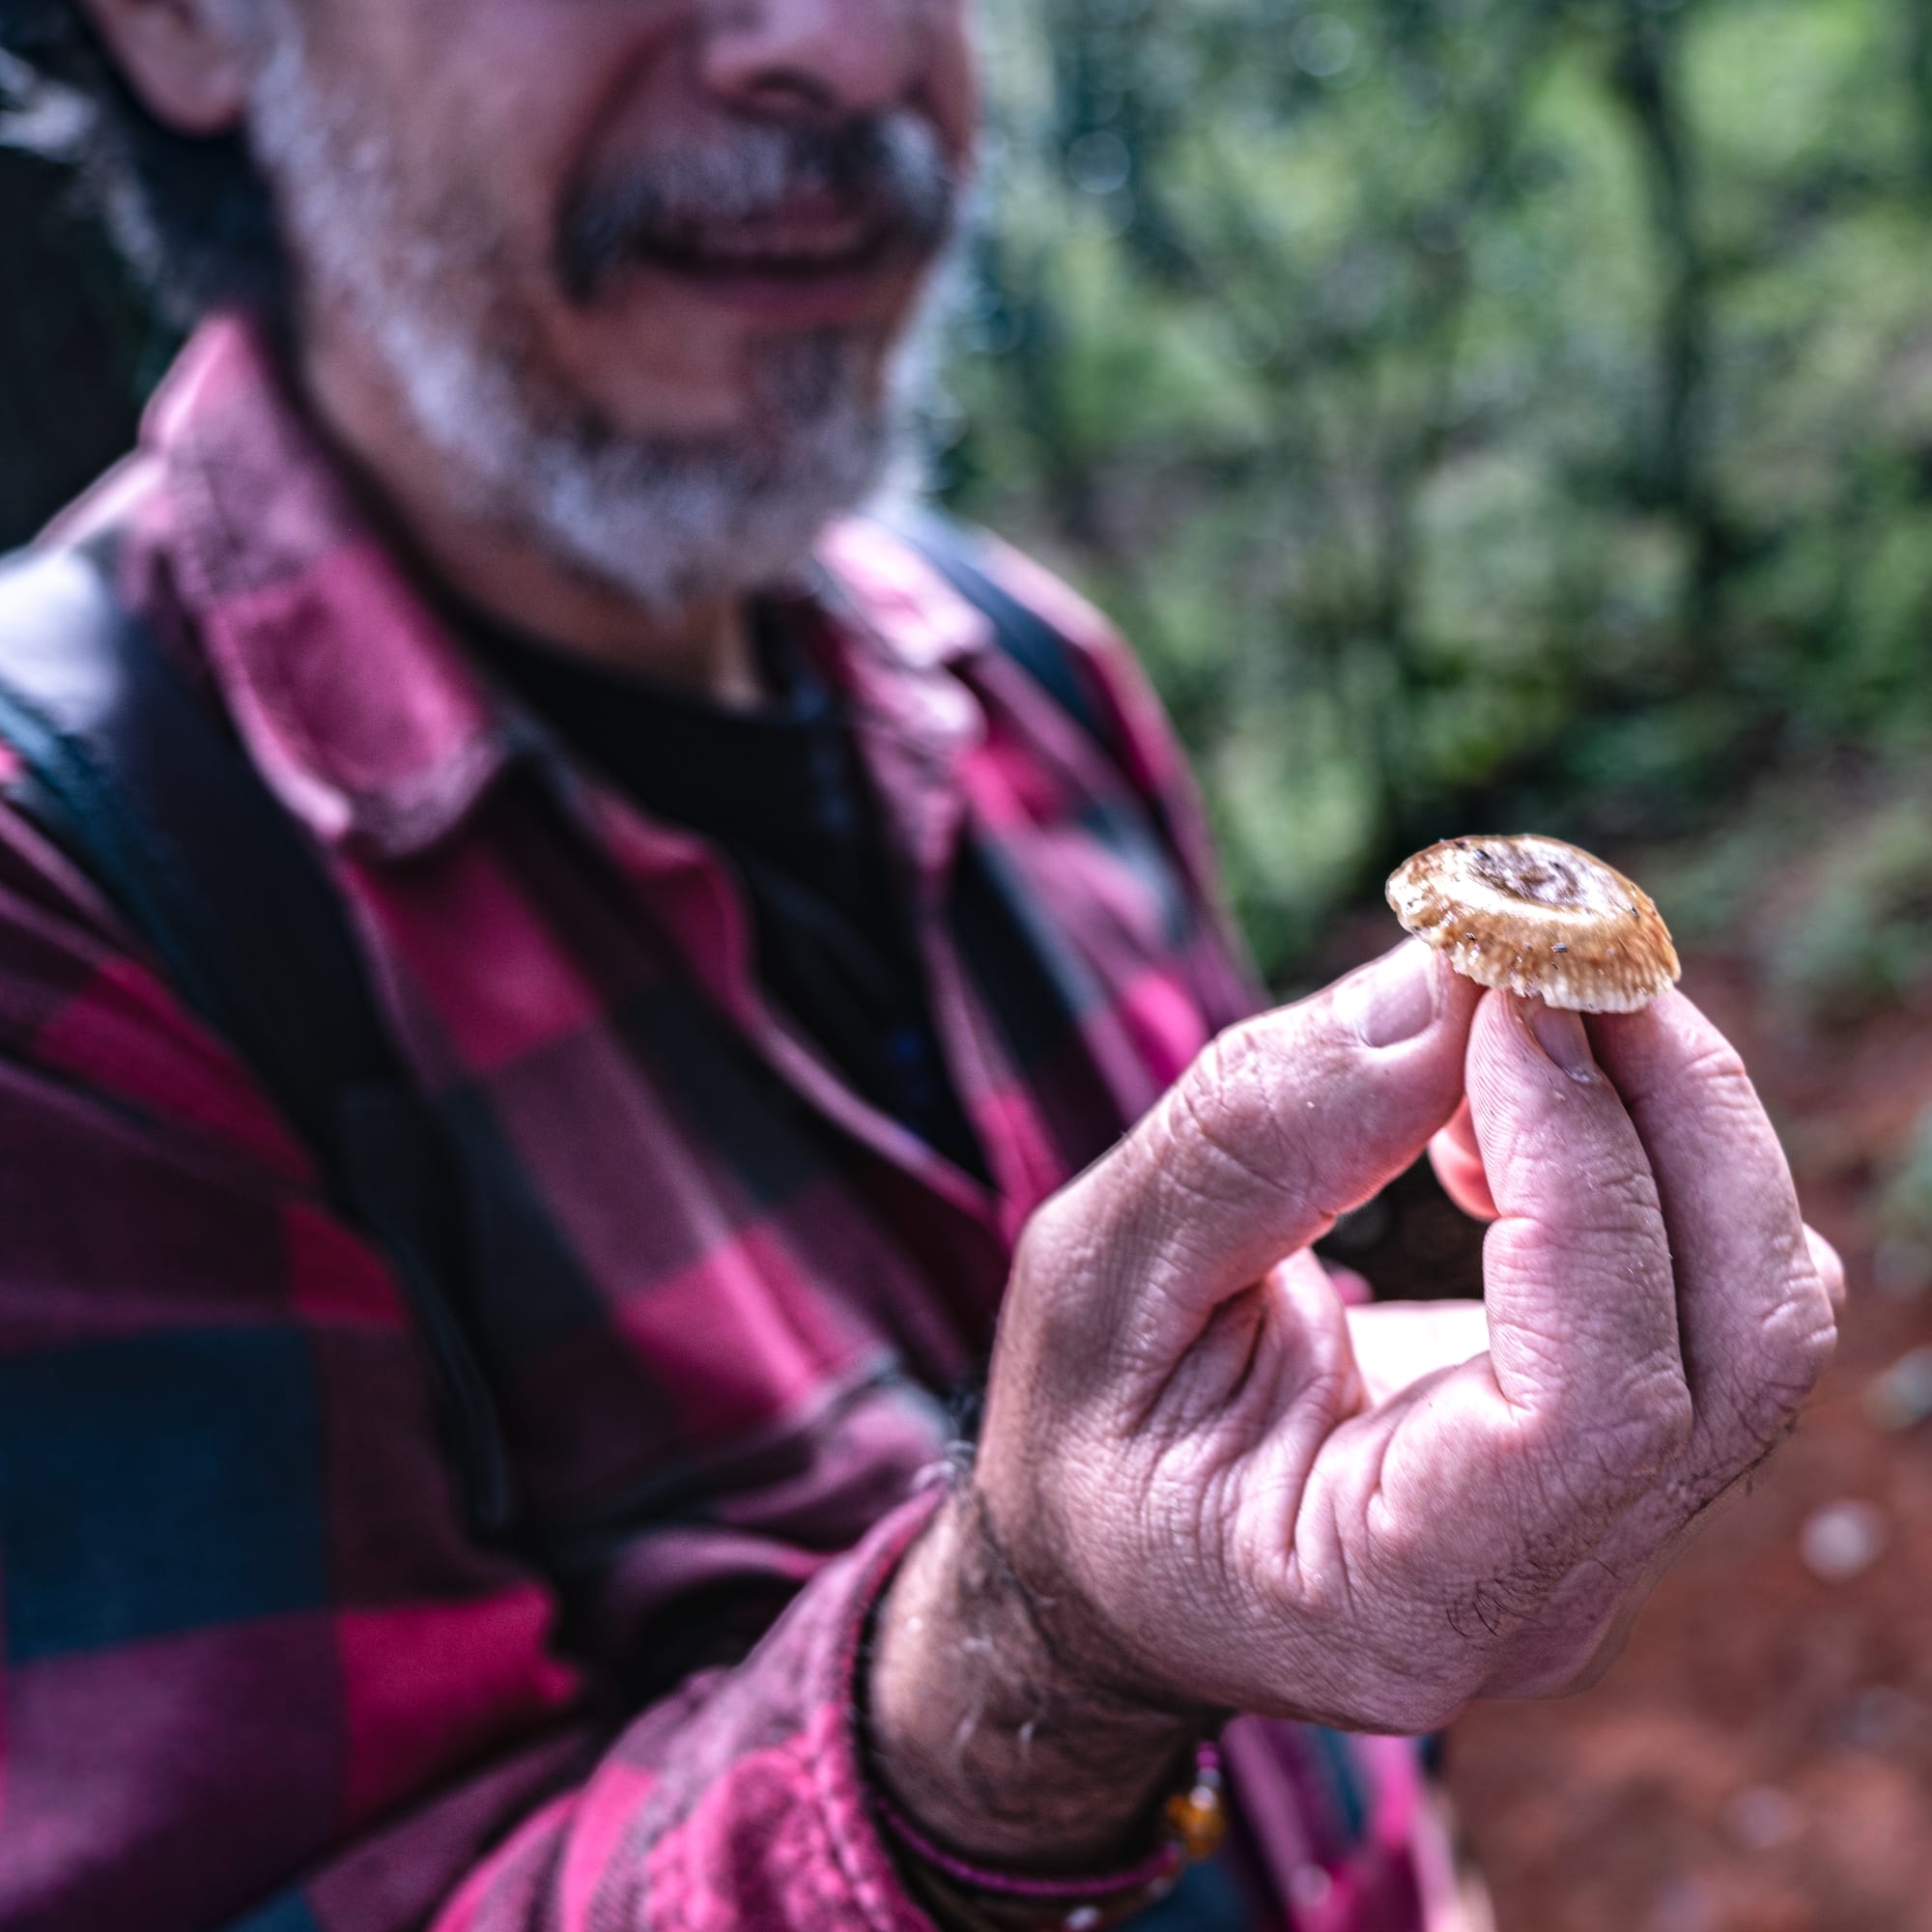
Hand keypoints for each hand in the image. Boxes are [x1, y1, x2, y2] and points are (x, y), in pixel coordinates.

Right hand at [869, 943, 1837, 1868]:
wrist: (1109, 1557)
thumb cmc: (1080, 1441)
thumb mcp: (1099, 1281)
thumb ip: (1255, 1143)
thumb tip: (1447, 986)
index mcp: (1400, 1602)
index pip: (1596, 1409)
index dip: (1584, 1177)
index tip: (1500, 999)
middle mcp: (1548, 1594)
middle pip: (1738, 1341)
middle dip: (1671, 1105)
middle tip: (1551, 943)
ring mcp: (1604, 1530)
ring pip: (1758, 1301)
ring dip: (1671, 1109)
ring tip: (1510, 1014)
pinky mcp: (1617, 1449)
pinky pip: (1708, 1281)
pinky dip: (1646, 1143)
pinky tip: (1508, 1098)